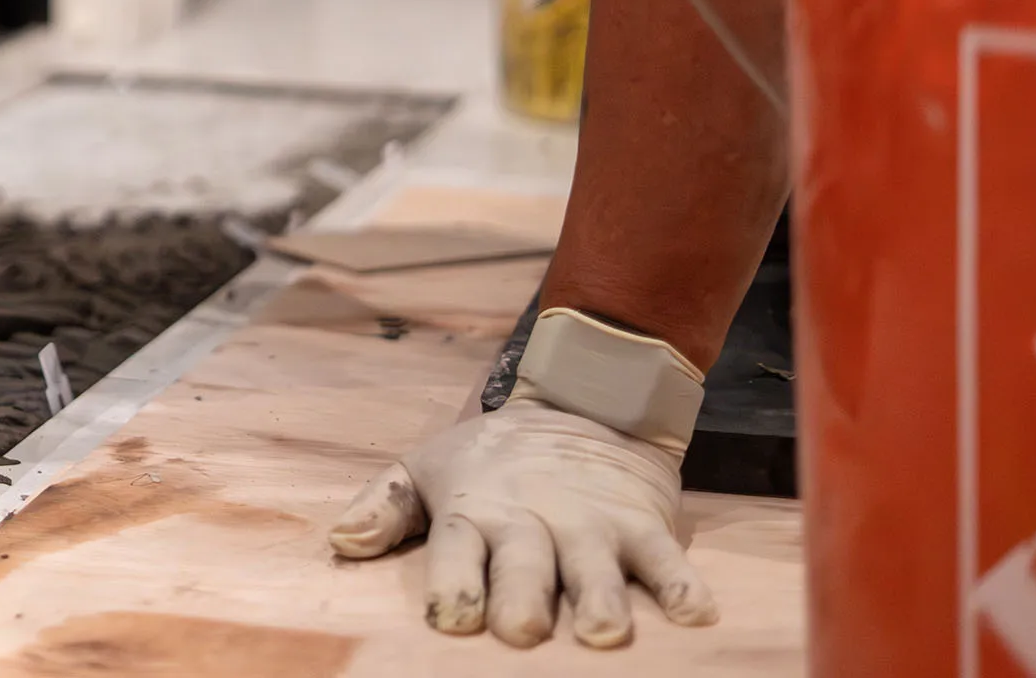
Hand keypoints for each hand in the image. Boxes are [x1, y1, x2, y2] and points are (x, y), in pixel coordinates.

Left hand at [328, 397, 718, 648]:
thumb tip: (340, 540)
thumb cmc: (493, 460)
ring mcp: (592, 524)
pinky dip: (683, 584)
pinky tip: (695, 614)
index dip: (454, 582)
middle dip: (522, 595)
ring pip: (596, 565)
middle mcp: (533, 520)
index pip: (457, 547)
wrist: (585, 403)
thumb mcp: (428, 469)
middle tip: (522, 629)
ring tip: (603, 632)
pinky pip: (667, 558)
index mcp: (475, 512)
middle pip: (526, 562)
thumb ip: (385, 508)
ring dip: (601, 598)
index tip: (450, 618)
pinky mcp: (643, 525)